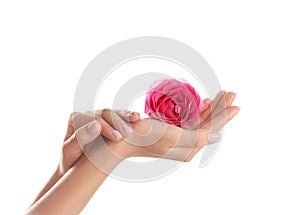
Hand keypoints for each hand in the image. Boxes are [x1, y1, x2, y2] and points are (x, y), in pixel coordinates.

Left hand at [60, 109, 139, 173]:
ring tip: (137, 119)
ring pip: (114, 114)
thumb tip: (97, 125)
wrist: (73, 169)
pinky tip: (137, 118)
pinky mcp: (109, 124)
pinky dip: (129, 118)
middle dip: (118, 122)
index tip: (117, 138)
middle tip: (128, 134)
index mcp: (75, 119)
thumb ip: (80, 138)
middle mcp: (88, 116)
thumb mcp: (69, 152)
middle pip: (105, 114)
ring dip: (126, 117)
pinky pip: (120, 118)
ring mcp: (100, 119)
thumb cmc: (69, 163)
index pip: (94, 119)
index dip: (107, 127)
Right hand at [99, 91, 238, 162]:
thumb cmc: (146, 136)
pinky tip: (202, 104)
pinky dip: (198, 111)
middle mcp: (187, 145)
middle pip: (209, 124)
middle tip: (232, 94)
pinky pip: (190, 121)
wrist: (124, 140)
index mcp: (190, 147)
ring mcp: (180, 138)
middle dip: (221, 109)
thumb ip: (197, 137)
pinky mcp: (172, 132)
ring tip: (220, 97)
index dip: (224, 115)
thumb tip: (217, 136)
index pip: (212, 128)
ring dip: (211, 109)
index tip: (235, 103)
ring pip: (201, 121)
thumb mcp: (173, 136)